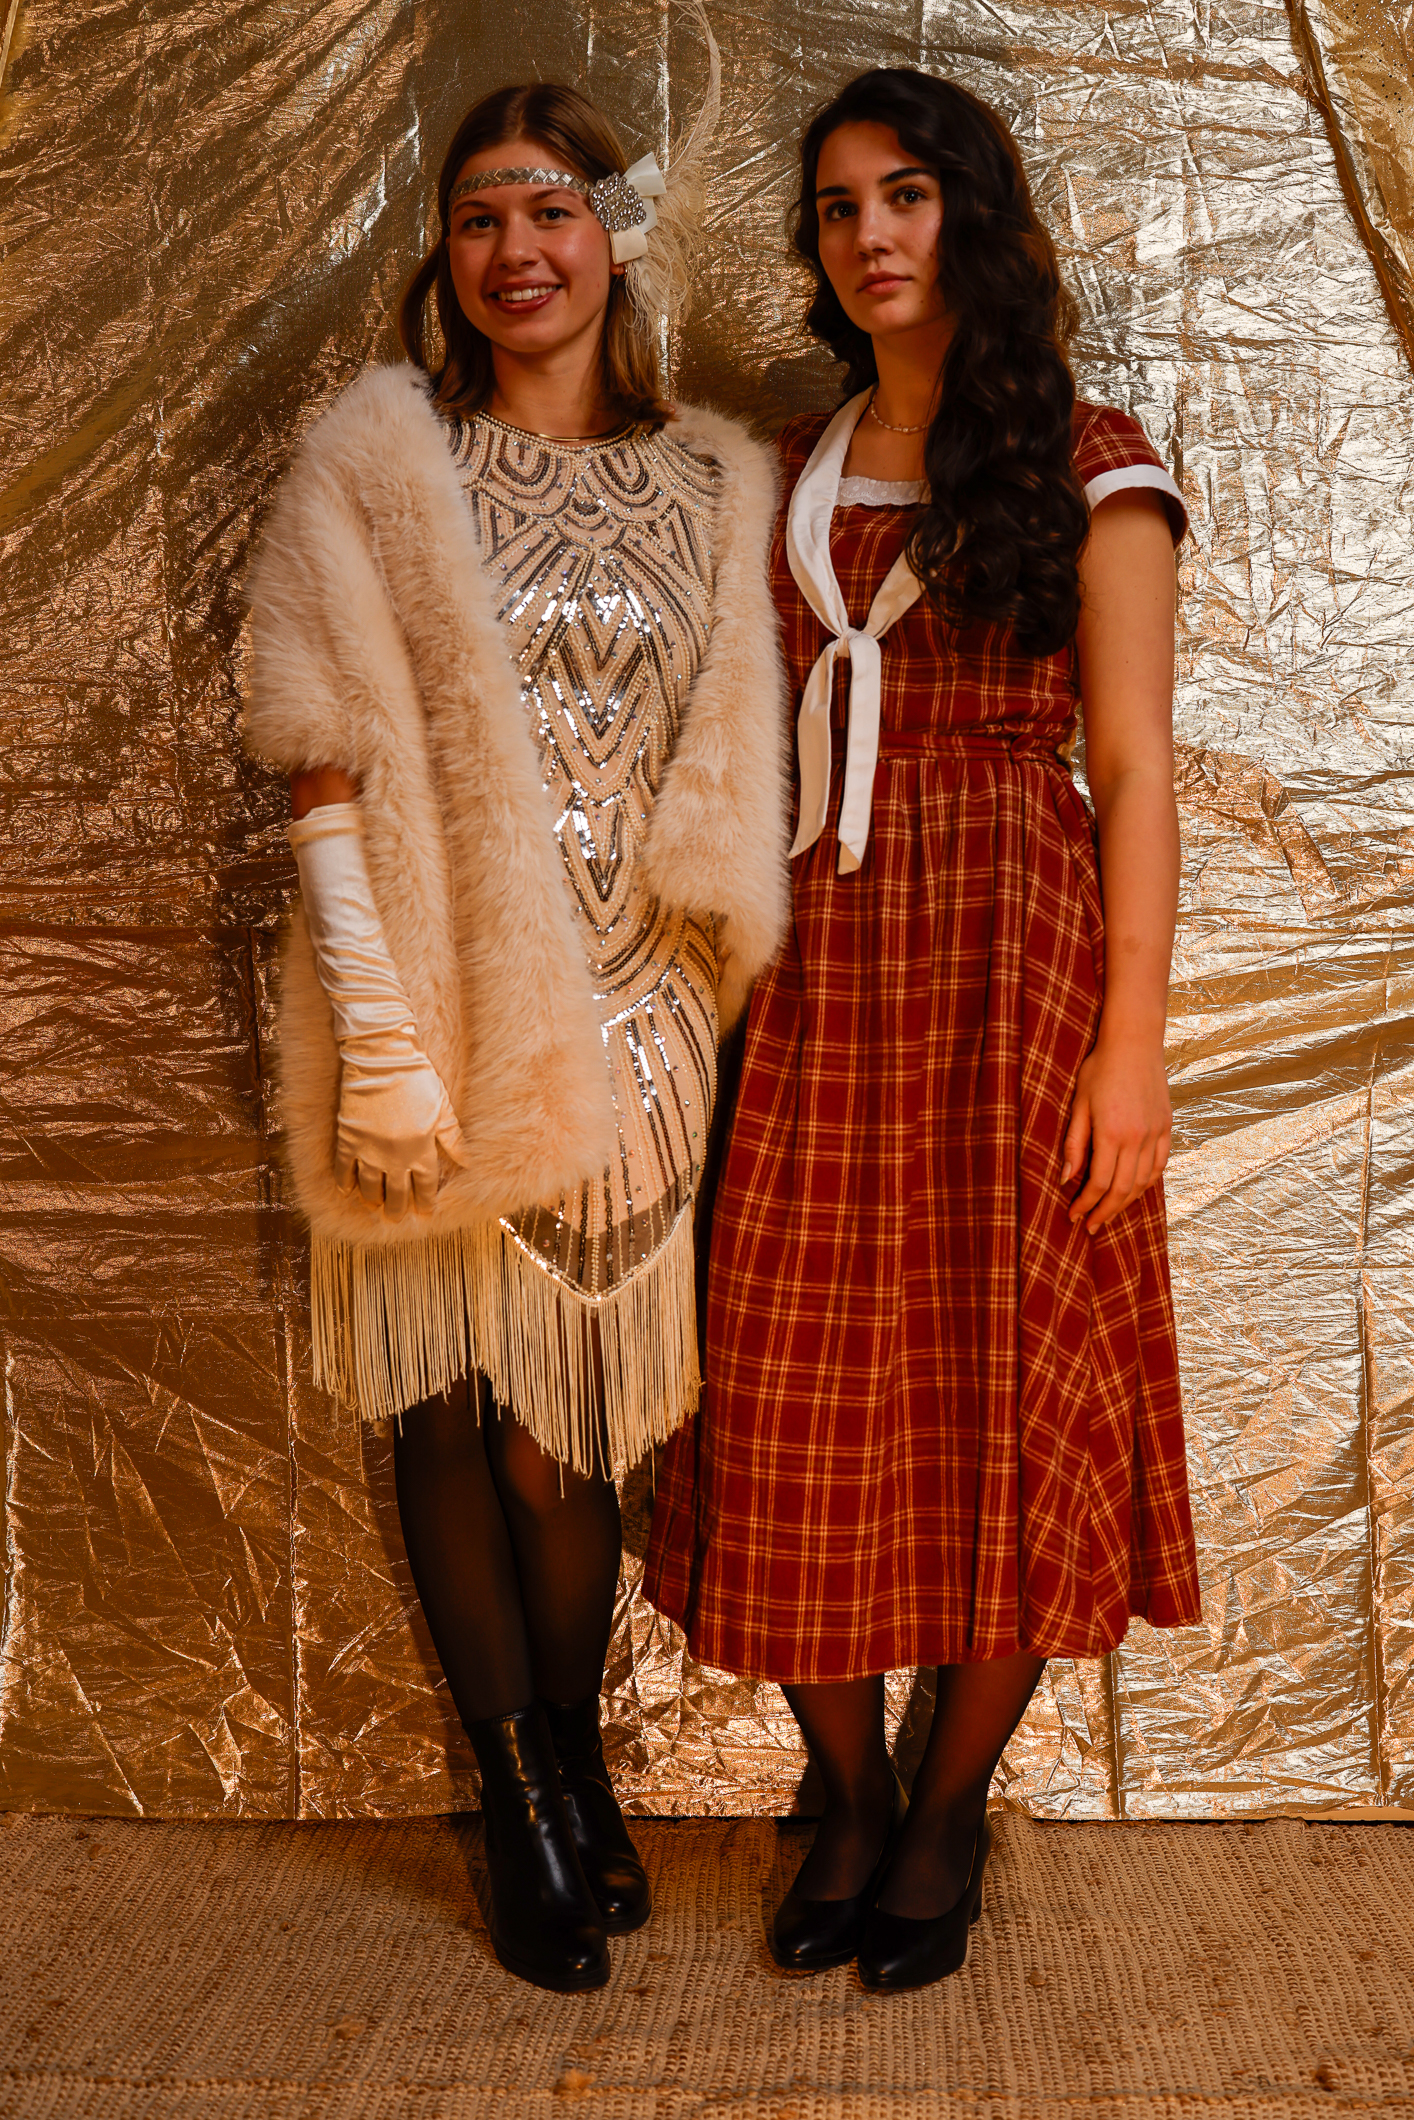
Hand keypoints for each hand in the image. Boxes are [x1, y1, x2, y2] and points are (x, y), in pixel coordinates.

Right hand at [333, 1029, 469, 1220]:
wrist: (382, 1059)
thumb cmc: (417, 1079)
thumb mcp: (442, 1109)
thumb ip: (453, 1139)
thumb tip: (467, 1163)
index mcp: (422, 1149)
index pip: (426, 1185)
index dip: (425, 1201)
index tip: (424, 1213)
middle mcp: (396, 1156)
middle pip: (397, 1192)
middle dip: (398, 1208)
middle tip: (396, 1219)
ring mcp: (370, 1150)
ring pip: (370, 1186)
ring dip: (373, 1199)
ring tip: (374, 1207)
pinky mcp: (348, 1139)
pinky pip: (344, 1169)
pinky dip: (344, 1182)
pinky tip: (346, 1191)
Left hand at [1060, 1033, 1170, 1234]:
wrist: (1134, 1043)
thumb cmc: (1099, 1069)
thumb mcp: (1079, 1103)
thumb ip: (1074, 1142)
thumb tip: (1067, 1177)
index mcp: (1112, 1132)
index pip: (1100, 1182)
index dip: (1086, 1204)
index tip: (1074, 1216)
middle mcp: (1138, 1138)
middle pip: (1123, 1189)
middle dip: (1105, 1212)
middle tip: (1090, 1227)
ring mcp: (1156, 1133)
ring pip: (1144, 1182)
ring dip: (1127, 1203)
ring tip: (1109, 1214)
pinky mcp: (1167, 1128)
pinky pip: (1159, 1166)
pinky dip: (1147, 1184)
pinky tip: (1134, 1191)